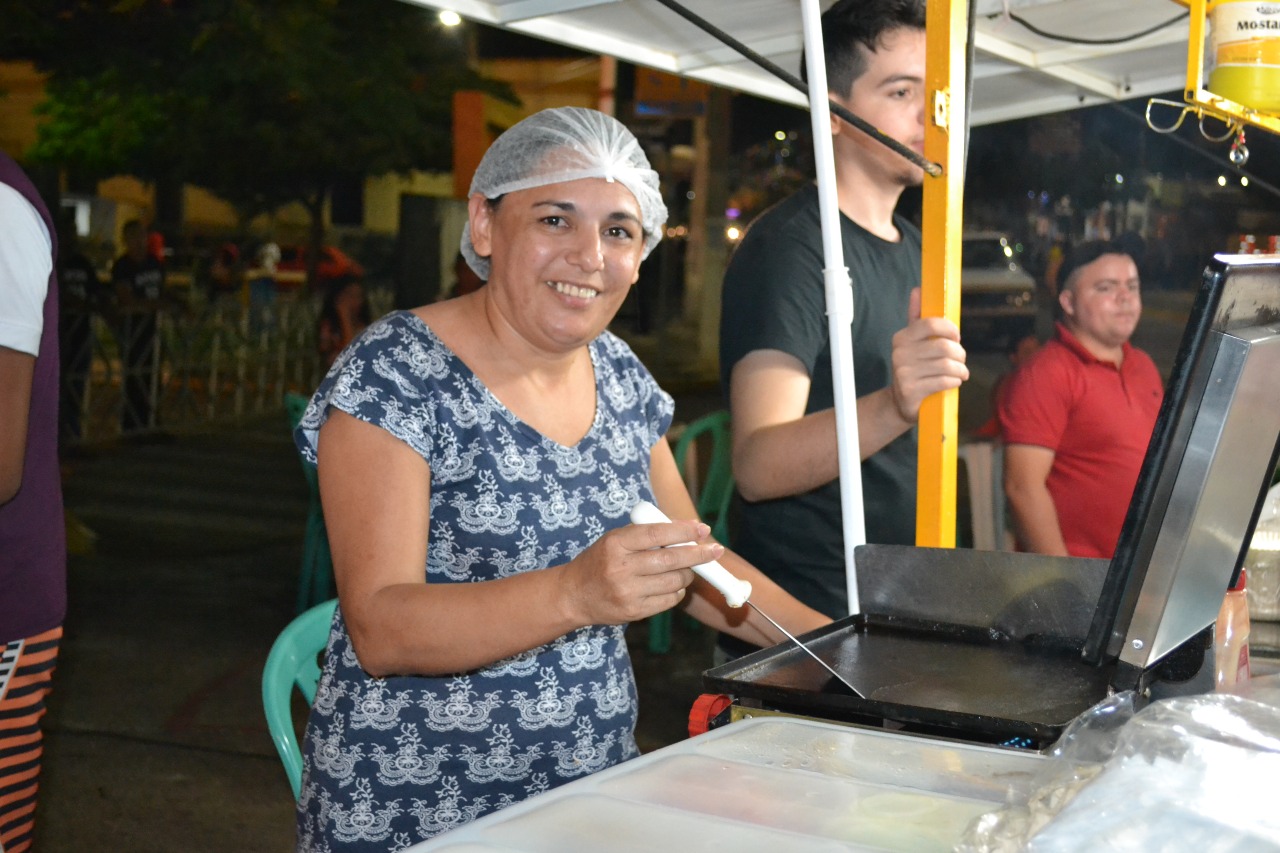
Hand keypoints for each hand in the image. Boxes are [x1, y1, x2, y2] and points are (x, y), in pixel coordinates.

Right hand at [562, 519, 717, 624]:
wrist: (573, 595)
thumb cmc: (600, 561)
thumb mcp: (615, 540)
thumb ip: (646, 534)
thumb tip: (688, 530)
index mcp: (615, 543)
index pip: (657, 533)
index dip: (684, 531)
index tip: (703, 529)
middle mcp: (620, 568)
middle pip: (670, 560)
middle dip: (698, 555)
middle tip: (714, 551)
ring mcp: (627, 592)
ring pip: (673, 582)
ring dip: (687, 574)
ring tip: (687, 569)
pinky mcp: (633, 612)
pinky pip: (668, 600)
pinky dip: (677, 591)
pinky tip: (673, 585)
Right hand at [889, 288, 968, 422]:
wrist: (900, 402)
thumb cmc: (913, 368)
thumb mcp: (913, 343)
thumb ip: (917, 317)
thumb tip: (918, 289)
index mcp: (902, 337)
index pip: (931, 324)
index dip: (950, 330)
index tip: (956, 338)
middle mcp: (900, 353)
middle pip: (944, 347)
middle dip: (960, 354)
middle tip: (961, 360)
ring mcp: (904, 372)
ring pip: (947, 365)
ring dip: (960, 370)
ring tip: (960, 372)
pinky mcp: (911, 390)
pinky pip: (943, 381)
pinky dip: (954, 382)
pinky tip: (953, 382)